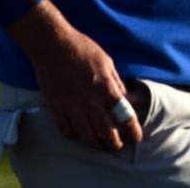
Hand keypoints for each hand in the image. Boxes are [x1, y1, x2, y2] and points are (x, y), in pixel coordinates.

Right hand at [6, 0, 143, 151]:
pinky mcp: (56, 107)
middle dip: (115, 144)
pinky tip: (79, 135)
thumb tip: (129, 100)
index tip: (136, 137)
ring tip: (100, 145)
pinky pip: (66, 131)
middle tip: (118, 146)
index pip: (125, 117)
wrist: (53, 44)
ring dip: (96, 144)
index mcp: (106, 88)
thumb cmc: (82, 49)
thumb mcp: (107, 62)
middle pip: (107, 133)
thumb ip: (118, 84)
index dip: (133, 131)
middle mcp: (91, 101)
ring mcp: (72, 106)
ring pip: (87, 136)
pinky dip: (74, 136)